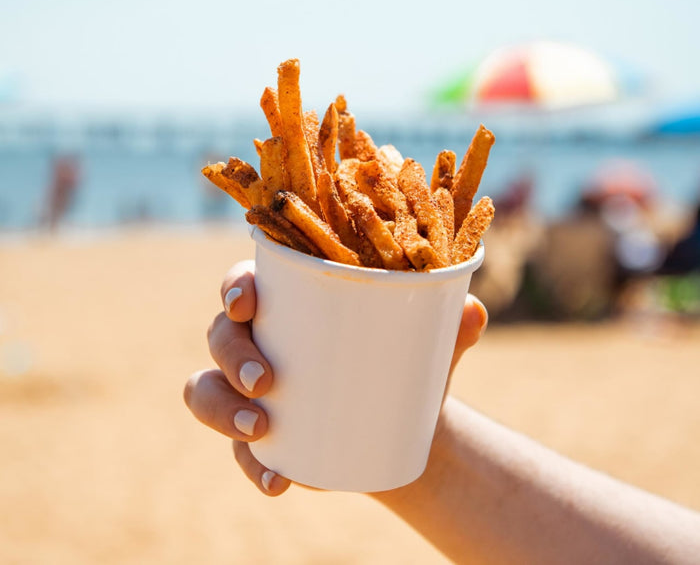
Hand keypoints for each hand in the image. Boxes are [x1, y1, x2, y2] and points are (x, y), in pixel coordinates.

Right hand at [183, 259, 487, 496]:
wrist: (402, 423)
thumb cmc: (403, 363)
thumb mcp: (425, 344)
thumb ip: (449, 327)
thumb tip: (473, 310)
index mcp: (289, 302)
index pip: (244, 281)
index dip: (234, 286)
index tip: (248, 300)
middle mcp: (258, 340)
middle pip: (220, 335)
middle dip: (232, 354)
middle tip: (268, 380)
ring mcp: (248, 391)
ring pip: (205, 389)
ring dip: (223, 408)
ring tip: (264, 427)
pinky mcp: (254, 437)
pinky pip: (234, 449)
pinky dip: (251, 465)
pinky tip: (279, 480)